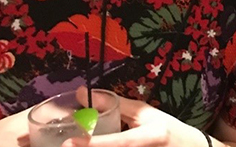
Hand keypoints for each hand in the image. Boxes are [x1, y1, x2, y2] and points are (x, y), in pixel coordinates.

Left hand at [61, 97, 205, 146]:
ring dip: (95, 146)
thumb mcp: (146, 114)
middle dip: (89, 146)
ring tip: (79, 142)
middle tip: (68, 143)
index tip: (70, 143)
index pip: (120, 142)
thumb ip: (115, 105)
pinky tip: (92, 144)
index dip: (94, 144)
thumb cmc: (167, 130)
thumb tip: (84, 94)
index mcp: (152, 135)